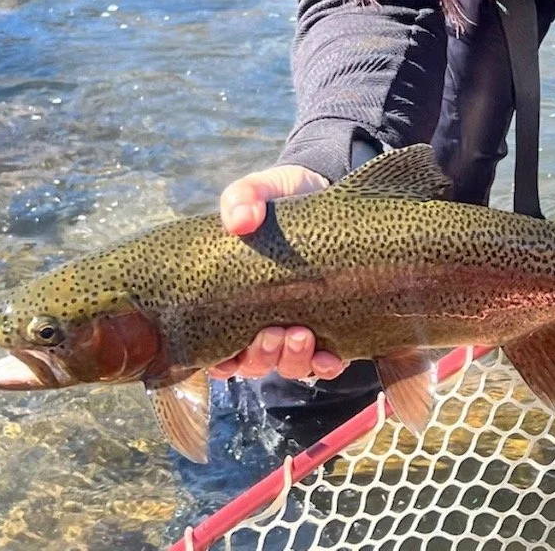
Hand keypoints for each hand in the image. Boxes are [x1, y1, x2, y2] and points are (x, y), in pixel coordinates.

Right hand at [209, 164, 348, 382]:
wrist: (330, 190)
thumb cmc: (284, 198)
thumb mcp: (262, 189)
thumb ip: (243, 197)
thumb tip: (239, 221)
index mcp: (237, 299)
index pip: (218, 350)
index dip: (221, 360)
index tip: (228, 350)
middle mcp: (266, 320)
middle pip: (255, 362)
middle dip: (262, 356)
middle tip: (274, 333)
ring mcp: (301, 325)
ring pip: (290, 365)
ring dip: (293, 359)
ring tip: (302, 335)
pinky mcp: (335, 323)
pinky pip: (328, 361)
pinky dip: (327, 365)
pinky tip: (332, 357)